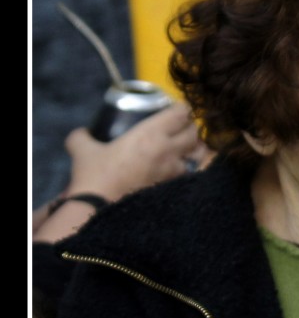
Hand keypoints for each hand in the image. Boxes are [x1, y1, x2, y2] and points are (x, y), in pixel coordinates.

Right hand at [63, 102, 210, 201]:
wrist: (99, 209)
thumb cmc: (94, 176)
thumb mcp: (83, 150)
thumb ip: (82, 137)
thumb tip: (82, 133)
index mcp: (151, 134)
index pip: (181, 113)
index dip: (182, 108)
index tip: (176, 109)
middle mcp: (168, 150)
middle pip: (194, 132)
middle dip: (190, 127)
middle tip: (180, 127)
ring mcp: (173, 171)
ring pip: (197, 155)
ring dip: (193, 149)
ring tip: (183, 148)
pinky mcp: (173, 188)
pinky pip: (190, 174)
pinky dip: (188, 169)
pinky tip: (176, 169)